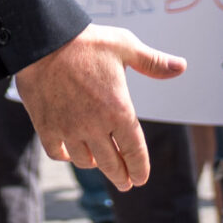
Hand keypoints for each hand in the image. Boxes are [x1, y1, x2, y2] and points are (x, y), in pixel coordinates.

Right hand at [13, 25, 186, 190]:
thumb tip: (181, 66)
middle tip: (125, 183)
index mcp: (118, 110)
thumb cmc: (86, 42)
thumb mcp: (125, 47)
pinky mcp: (46, 126)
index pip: (134, 151)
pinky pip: (58, 152)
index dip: (139, 168)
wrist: (41, 39)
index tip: (140, 179)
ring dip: (95, 165)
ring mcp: (69, 129)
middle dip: (121, 176)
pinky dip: (66, 155)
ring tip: (98, 163)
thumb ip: (153, 62)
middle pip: (111, 164)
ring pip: (85, 161)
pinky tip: (70, 152)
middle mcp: (95, 126)